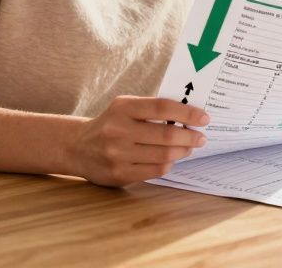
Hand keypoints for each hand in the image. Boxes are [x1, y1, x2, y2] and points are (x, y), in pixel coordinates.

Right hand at [67, 96, 208, 186]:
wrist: (77, 147)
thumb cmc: (111, 124)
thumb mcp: (125, 108)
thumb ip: (152, 110)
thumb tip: (189, 115)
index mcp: (123, 108)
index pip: (162, 107)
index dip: (187, 112)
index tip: (204, 118)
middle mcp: (118, 130)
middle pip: (167, 134)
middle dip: (190, 136)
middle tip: (201, 137)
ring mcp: (118, 154)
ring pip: (164, 155)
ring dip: (183, 151)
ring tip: (189, 147)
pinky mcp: (119, 173)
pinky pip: (155, 171)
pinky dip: (169, 164)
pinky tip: (171, 159)